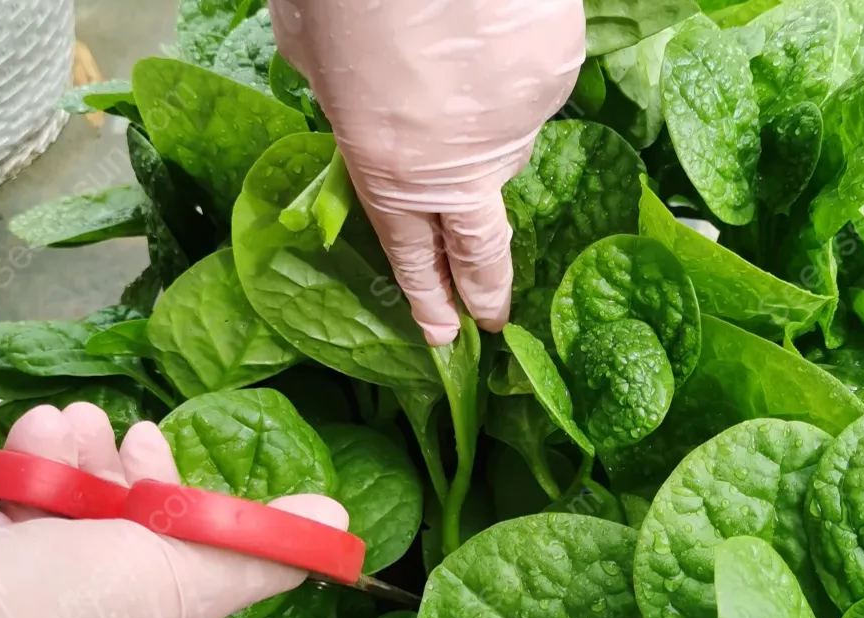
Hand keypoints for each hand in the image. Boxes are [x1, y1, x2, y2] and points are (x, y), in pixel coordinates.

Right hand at [0, 403, 346, 617]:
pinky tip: (29, 439)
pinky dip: (26, 481)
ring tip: (64, 421)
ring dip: (74, 464)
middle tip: (116, 429)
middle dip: (121, 475)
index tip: (160, 451)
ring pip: (68, 531)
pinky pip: (14, 531)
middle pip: (126, 548)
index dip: (183, 509)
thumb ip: (255, 552)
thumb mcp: (176, 584)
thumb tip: (336, 524)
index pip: (187, 577)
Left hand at [269, 0, 585, 344]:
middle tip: (494, 320)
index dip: (429, 300)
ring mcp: (515, 127)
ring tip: (457, 70)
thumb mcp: (309, 45)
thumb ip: (331, 92)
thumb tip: (343, 92)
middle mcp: (460, 169)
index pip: (412, 257)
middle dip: (487, 291)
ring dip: (483, 127)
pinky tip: (488, 35)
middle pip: (481, 251)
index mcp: (388, 171)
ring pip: (503, 145)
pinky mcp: (553, 80)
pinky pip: (529, 88)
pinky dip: (509, 72)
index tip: (445, 335)